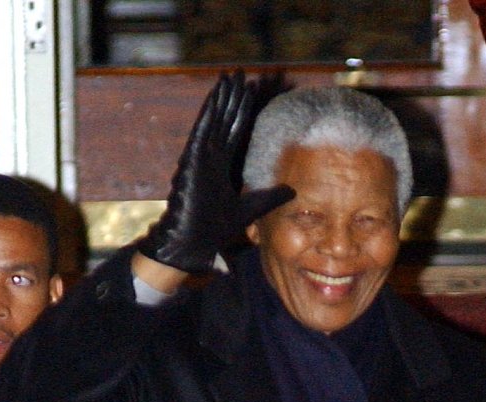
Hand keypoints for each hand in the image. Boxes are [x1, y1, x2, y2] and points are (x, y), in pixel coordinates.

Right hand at [137, 70, 292, 274]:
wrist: (194, 243)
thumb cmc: (216, 231)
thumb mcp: (252, 209)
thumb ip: (270, 198)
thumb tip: (293, 192)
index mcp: (221, 167)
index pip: (234, 133)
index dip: (242, 112)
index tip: (251, 92)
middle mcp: (210, 158)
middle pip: (225, 121)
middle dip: (233, 97)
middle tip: (241, 74)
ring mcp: (200, 157)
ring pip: (214, 120)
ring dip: (222, 97)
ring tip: (230, 75)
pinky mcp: (193, 160)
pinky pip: (202, 131)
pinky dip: (209, 112)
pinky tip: (216, 95)